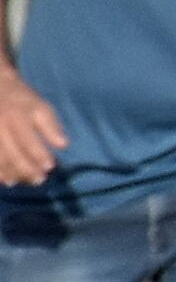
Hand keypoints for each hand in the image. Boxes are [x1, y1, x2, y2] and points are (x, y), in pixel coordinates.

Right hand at [0, 64, 59, 186]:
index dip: (39, 156)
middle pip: (11, 154)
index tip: (50, 167)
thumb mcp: (40, 107)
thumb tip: (63, 145)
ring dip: (8, 174)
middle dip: (25, 170)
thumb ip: (51, 126)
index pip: (28, 141)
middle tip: (38, 180)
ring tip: (19, 182)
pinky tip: (2, 179)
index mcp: (17, 117)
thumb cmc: (21, 99)